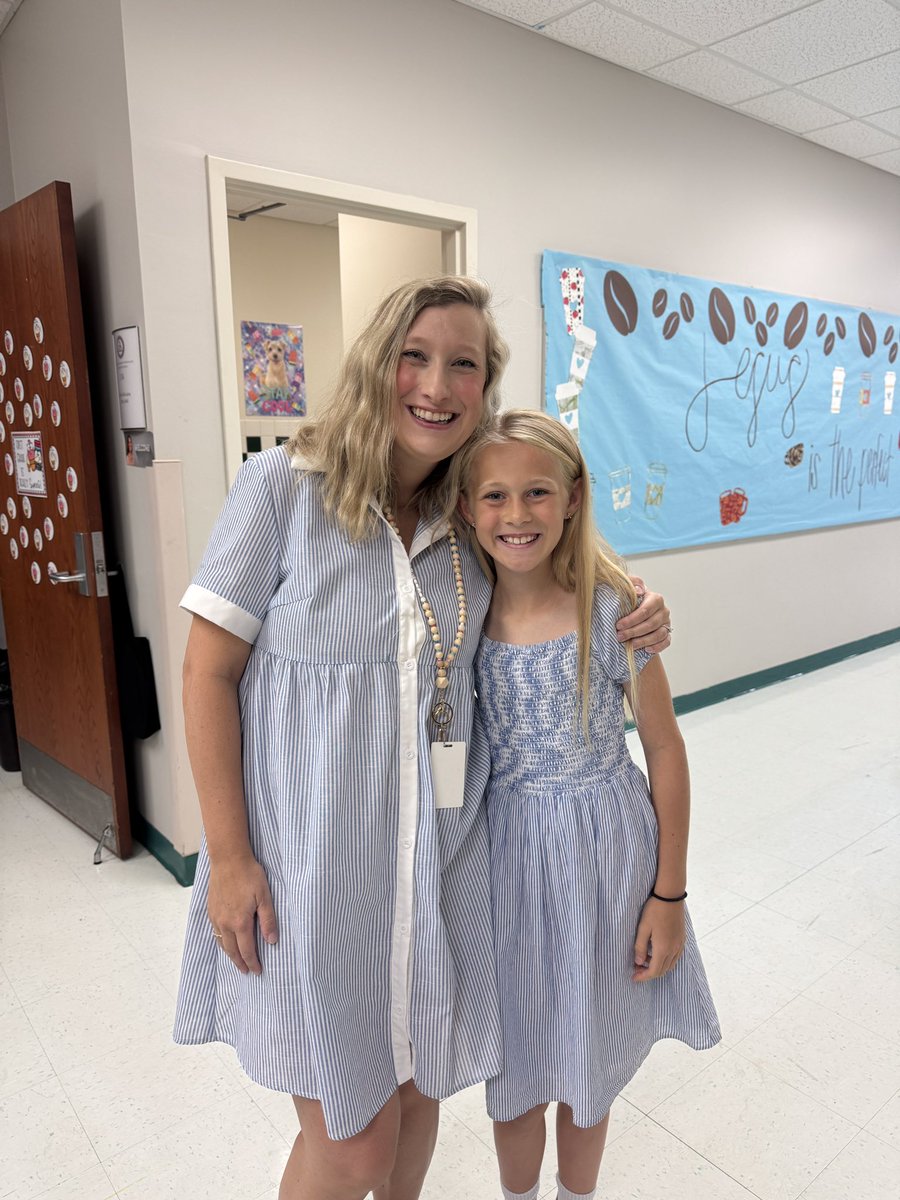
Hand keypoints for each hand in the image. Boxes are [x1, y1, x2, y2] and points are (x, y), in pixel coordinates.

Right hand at [207, 854, 277, 974]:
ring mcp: (216, 916)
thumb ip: (268, 920)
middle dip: (240, 963)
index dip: (253, 962)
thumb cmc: (249, 874)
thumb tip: (272, 941)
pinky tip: (226, 940)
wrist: (228, 858)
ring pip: (221, 943)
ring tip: (237, 960)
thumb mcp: (264, 896)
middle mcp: (225, 923)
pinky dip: (221, 941)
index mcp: (240, 922)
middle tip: (247, 971)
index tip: (258, 971)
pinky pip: (215, 932)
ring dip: (230, 954)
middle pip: (232, 950)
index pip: (247, 950)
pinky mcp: (211, 909)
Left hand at [617, 577, 670, 652]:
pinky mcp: (668, 634)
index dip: (631, 619)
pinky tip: (646, 650)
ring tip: (631, 645)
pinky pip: (666, 642)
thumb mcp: (629, 587)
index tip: (618, 625)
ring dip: (644, 641)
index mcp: (655, 599)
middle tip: (620, 637)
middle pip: (650, 624)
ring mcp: (667, 623)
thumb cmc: (632, 599)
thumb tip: (639, 591)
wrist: (637, 609)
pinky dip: (657, 647)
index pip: (645, 611)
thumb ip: (633, 583)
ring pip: (658, 634)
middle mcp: (664, 611)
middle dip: (634, 632)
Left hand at [632, 897, 685, 981]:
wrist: (670, 896)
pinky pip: (675, 957)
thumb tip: (638, 962)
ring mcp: (680, 945)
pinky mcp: (682, 939)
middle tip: (636, 969)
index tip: (633, 977)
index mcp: (663, 949)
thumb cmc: (654, 910)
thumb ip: (640, 946)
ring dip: (657, 967)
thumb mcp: (642, 927)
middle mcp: (674, 950)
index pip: (654, 971)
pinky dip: (665, 960)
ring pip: (670, 965)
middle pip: (662, 971)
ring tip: (644, 961)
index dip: (643, 977)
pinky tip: (656, 954)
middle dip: (649, 973)